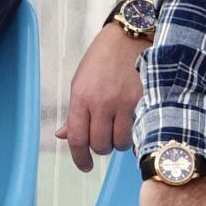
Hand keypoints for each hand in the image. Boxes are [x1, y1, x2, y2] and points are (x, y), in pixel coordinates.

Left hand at [55, 24, 142, 171]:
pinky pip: (137, 132)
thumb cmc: (101, 61)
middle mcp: (102, 103)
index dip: (79, 158)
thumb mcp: (80, 83)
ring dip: (118, 142)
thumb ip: (74, 113)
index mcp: (81, 98)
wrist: (127, 39)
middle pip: (99, 145)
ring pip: (120, 142)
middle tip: (104, 139)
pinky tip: (132, 126)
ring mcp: (124, 103)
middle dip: (100, 148)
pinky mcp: (143, 102)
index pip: (77, 139)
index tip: (85, 166)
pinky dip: (134, 134)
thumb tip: (62, 136)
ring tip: (118, 130)